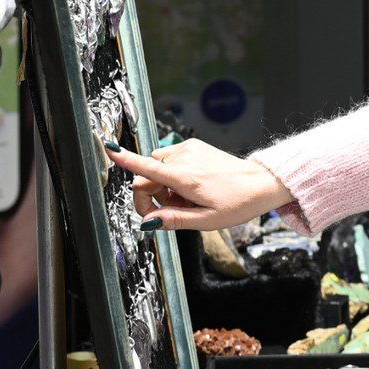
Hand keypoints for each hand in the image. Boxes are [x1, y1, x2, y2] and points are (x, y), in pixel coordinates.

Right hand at [105, 138, 292, 230]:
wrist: (260, 183)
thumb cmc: (237, 203)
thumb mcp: (206, 221)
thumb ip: (174, 221)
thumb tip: (149, 222)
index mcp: (185, 178)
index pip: (147, 168)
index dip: (125, 160)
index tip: (108, 149)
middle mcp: (184, 158)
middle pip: (147, 175)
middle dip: (150, 195)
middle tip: (170, 212)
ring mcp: (189, 149)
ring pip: (157, 166)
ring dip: (162, 185)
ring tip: (185, 199)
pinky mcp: (193, 145)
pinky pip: (169, 159)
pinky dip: (172, 174)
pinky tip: (189, 186)